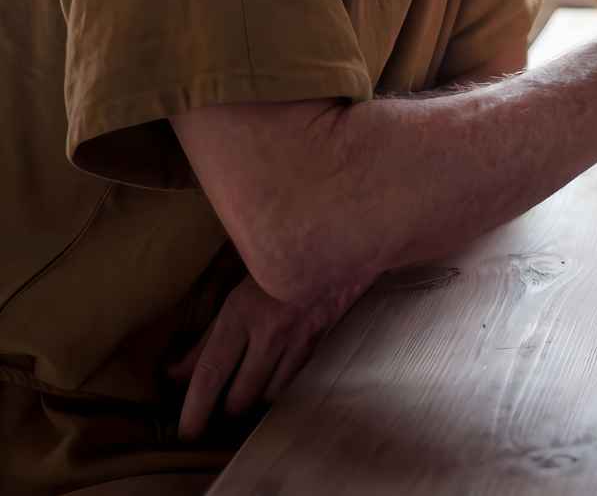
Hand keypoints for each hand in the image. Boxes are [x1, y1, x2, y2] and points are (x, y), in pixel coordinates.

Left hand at [169, 273, 363, 439]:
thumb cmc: (279, 261)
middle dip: (227, 409)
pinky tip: (275, 382)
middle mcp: (271, 333)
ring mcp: (301, 339)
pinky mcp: (323, 342)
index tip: (187, 431)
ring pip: (272, 394)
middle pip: (243, 395)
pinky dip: (282, 387)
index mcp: (242, 314)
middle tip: (219, 411)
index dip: (196, 408)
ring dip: (257, 399)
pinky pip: (297, 379)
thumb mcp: (236, 294)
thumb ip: (207, 338)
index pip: (212, 373)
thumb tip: (177, 373)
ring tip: (247, 396)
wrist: (339, 243)